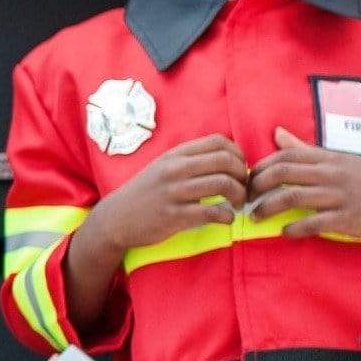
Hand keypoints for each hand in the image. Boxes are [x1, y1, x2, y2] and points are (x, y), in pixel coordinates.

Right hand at [83, 135, 252, 254]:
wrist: (116, 218)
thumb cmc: (146, 193)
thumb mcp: (164, 166)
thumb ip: (190, 160)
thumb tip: (226, 159)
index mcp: (176, 154)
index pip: (218, 142)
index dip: (237, 154)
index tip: (239, 169)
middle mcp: (175, 169)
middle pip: (225, 161)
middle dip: (242, 175)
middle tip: (243, 188)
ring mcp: (174, 192)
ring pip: (223, 184)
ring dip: (239, 195)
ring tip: (238, 204)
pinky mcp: (174, 216)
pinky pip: (211, 212)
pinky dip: (227, 216)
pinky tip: (226, 219)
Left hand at [247, 132, 360, 272]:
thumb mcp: (339, 159)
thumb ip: (305, 149)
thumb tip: (277, 133)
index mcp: (328, 158)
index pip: (285, 156)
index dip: (261, 167)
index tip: (247, 179)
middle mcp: (331, 173)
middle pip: (283, 173)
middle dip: (257, 186)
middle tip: (244, 198)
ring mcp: (339, 196)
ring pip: (293, 197)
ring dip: (268, 207)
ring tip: (255, 216)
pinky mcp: (346, 219)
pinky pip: (313, 223)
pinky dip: (295, 228)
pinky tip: (284, 232)